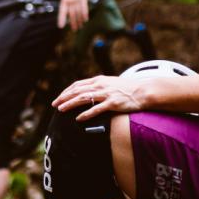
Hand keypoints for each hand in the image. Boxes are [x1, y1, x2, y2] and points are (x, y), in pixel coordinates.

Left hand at [53, 69, 175, 120]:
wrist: (144, 91)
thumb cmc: (128, 89)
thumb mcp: (112, 83)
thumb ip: (100, 87)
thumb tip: (89, 93)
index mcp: (99, 80)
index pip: (78, 84)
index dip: (66, 91)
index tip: (59, 98)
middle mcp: (101, 85)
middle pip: (77, 91)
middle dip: (64, 98)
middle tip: (54, 105)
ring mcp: (107, 94)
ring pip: (83, 98)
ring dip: (70, 104)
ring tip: (61, 110)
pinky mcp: (113, 103)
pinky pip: (96, 109)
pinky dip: (86, 114)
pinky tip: (78, 118)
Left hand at [57, 0, 91, 29]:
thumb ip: (66, 4)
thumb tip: (67, 16)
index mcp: (64, 0)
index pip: (62, 11)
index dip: (61, 19)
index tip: (60, 26)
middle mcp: (70, 0)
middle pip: (71, 14)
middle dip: (73, 23)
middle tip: (74, 29)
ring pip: (78, 12)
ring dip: (79, 20)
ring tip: (80, 26)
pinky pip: (84, 8)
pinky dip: (85, 14)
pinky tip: (85, 19)